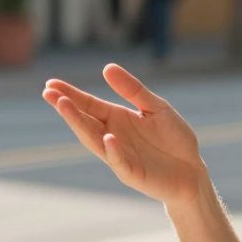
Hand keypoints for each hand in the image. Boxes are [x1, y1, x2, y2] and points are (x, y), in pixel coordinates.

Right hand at [43, 64, 205, 205]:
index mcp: (117, 119)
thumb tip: (106, 67)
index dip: (71, 95)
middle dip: (67, 108)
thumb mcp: (156, 107)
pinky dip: (114, 151)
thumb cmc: (173, 139)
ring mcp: (120, 156)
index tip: (50, 84)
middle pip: (85, 121)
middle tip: (49, 93)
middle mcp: (113, 137)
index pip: (89, 105)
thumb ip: (133, 90)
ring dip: (80, 125)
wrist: (192, 170)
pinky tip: (109, 137)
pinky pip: (120, 162)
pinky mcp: (133, 174)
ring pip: (95, 141)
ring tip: (65, 107)